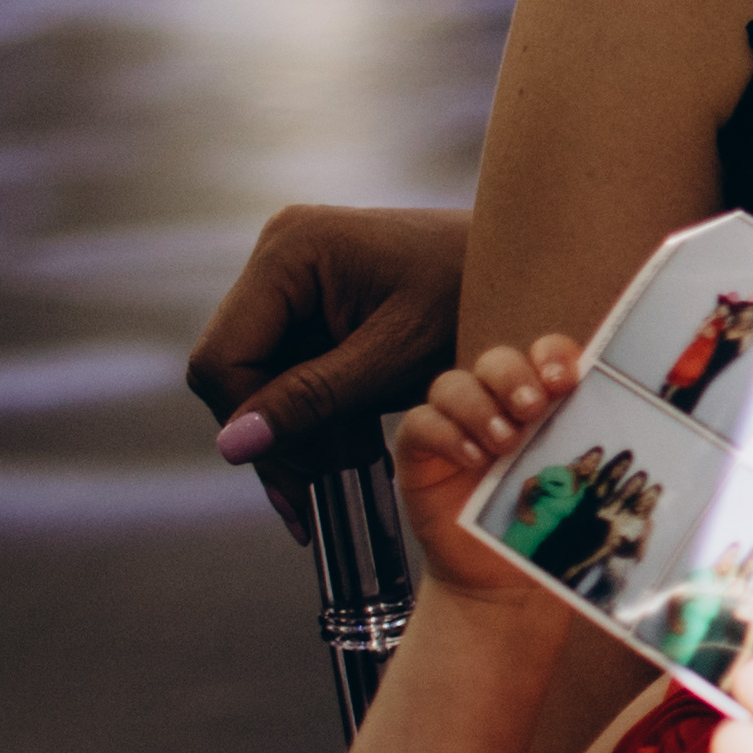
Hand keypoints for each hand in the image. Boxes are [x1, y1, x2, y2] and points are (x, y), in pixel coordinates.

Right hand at [192, 202, 471, 530]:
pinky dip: (316, 417)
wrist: (525, 267)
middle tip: (309, 501)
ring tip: (326, 492)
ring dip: (296, 435)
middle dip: (274, 436)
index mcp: (290, 251)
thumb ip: (312, 400)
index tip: (295, 476)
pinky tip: (342, 461)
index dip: (249, 423)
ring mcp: (295, 279)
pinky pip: (293, 371)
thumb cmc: (473, 297)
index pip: (226, 358)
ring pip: (263, 379)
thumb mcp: (394, 358)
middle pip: (239, 371)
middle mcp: (280, 255)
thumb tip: (231, 446)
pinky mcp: (315, 304)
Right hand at [388, 339, 589, 615]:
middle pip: (496, 361)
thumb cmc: (547, 525)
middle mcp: (496, 403)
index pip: (544, 354)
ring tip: (504, 443)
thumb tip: (653, 446)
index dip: (552, 355)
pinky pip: (420, 423)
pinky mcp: (421, 451)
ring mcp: (456, 423)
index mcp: (541, 400)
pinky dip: (445, 434)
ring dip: (479, 407)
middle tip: (533, 407)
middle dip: (514, 376)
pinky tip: (471, 458)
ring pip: (453, 384)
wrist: (500, 577)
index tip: (566, 379)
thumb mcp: (580, 489)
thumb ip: (603, 462)